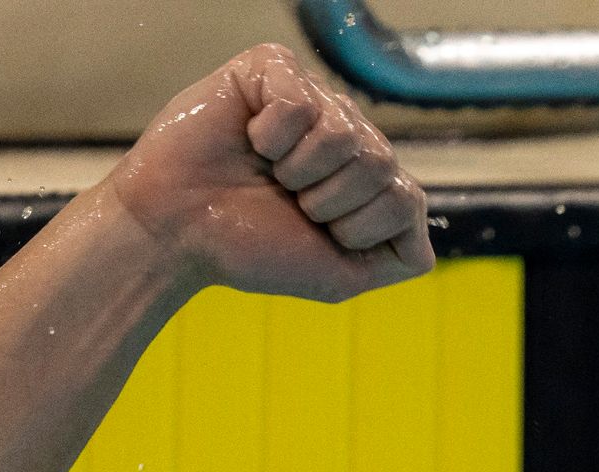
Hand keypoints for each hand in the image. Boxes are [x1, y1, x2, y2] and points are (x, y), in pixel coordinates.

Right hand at [107, 45, 434, 302]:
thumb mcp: (338, 276)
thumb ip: (398, 257)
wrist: (175, 232)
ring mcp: (316, 98)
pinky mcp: (274, 68)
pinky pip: (302, 103)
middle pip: (382, 166)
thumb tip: (423, 223)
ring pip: (347, 137)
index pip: (407, 198)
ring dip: (298, 171)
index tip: (312, 232)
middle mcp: (349, 133)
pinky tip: (249, 139)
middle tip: (286, 201)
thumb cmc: (249, 249)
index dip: (358, 229)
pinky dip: (270, 136)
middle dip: (329, 202)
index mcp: (367, 178)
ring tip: (267, 171)